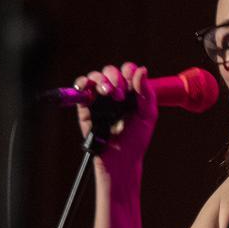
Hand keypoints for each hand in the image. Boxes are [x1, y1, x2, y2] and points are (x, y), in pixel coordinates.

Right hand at [73, 62, 156, 176]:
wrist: (120, 158)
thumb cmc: (136, 139)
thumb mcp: (147, 115)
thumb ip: (146, 92)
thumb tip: (142, 69)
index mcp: (131, 91)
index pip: (128, 70)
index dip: (128, 71)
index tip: (130, 85)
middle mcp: (115, 92)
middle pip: (110, 71)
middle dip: (115, 78)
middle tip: (119, 96)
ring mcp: (99, 98)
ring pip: (95, 76)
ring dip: (101, 80)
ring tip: (107, 93)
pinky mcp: (85, 106)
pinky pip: (80, 88)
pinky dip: (82, 83)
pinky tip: (88, 88)